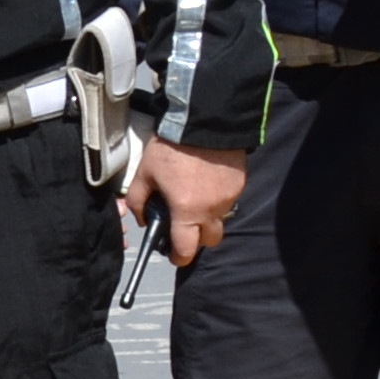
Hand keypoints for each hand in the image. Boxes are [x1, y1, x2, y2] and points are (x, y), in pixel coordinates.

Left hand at [132, 136, 250, 269]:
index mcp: (187, 210)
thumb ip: (139, 202)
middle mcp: (212, 209)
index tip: (174, 256)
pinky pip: (229, 201)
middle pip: (210, 240)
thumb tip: (143, 219)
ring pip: (220, 219)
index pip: (187, 248)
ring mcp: (230, 197)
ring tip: (194, 197)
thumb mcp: (145, 174)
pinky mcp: (240, 184)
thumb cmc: (171, 148)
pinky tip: (206, 183)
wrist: (204, 121)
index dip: (179, 257)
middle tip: (184, 226)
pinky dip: (217, 199)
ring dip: (207, 217)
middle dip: (197, 239)